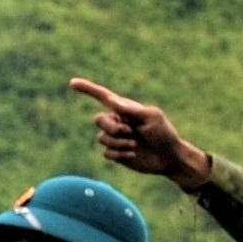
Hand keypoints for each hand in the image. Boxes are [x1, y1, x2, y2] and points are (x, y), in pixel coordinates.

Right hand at [68, 79, 211, 186]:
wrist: (169, 158)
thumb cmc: (164, 134)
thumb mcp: (152, 118)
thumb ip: (132, 110)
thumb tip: (113, 101)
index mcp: (125, 109)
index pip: (103, 97)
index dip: (87, 89)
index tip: (73, 83)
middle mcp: (118, 122)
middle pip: (99, 120)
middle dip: (112, 127)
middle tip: (129, 132)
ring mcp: (116, 138)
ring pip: (101, 138)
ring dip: (119, 142)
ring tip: (135, 144)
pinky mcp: (116, 153)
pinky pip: (106, 152)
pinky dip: (120, 153)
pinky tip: (133, 154)